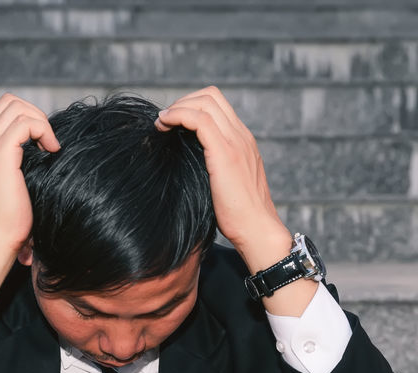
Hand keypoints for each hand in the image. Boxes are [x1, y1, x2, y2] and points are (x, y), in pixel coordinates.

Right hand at [0, 92, 60, 254]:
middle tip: (49, 143)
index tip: (44, 145)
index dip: (30, 119)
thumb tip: (46, 155)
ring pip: (16, 107)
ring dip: (41, 123)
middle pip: (9, 102)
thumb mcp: (15, 186)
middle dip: (36, 115)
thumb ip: (20, 166)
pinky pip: (24, 123)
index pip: (5, 112)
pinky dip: (43, 130)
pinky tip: (51, 151)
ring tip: (50, 149)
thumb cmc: (10, 222)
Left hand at [154, 86, 291, 272]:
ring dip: (177, 107)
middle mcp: (242, 136)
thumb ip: (213, 168)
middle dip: (182, 102)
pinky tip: (163, 126)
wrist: (257, 230)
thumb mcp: (226, 185)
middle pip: (210, 96)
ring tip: (161, 124)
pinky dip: (177, 116)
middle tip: (164, 121)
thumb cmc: (239, 218)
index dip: (192, 106)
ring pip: (204, 102)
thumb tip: (186, 166)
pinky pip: (199, 119)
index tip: (173, 123)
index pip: (218, 106)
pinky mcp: (225, 153)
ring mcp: (236, 142)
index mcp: (243, 142)